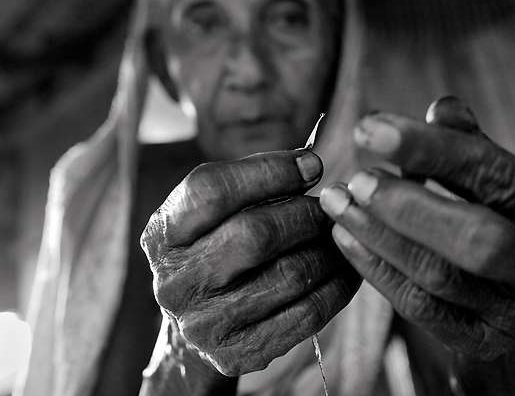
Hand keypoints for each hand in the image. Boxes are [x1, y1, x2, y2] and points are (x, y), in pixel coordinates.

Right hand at [141, 150, 360, 375]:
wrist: (197, 327)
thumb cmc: (215, 251)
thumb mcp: (212, 214)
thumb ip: (250, 183)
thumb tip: (309, 164)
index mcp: (163, 233)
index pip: (212, 190)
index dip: (269, 171)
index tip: (313, 164)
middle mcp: (176, 281)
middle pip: (255, 234)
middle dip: (306, 214)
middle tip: (332, 207)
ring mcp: (205, 323)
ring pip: (290, 274)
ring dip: (329, 249)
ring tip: (343, 234)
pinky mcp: (238, 354)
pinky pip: (307, 314)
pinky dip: (338, 286)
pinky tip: (347, 268)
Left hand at [319, 97, 514, 359]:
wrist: (507, 292)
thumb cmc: (496, 217)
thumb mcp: (491, 177)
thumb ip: (467, 143)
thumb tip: (440, 108)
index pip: (495, 175)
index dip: (431, 149)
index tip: (369, 128)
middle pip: (477, 238)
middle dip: (406, 206)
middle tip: (355, 180)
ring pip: (438, 276)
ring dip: (377, 235)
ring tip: (336, 202)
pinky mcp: (480, 341)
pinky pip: (418, 307)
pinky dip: (375, 268)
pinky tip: (344, 238)